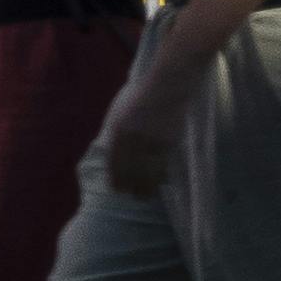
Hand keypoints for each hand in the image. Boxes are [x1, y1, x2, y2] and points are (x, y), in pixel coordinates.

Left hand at [105, 66, 194, 200]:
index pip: (114, 160)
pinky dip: (160, 176)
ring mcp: (151, 140)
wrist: (168, 84)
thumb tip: (112, 146)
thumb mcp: (122, 108)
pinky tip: (160, 183)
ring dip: (145, 186)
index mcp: (119, 128)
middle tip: (130, 196)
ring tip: (144, 197)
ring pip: (146, 171)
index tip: (117, 188)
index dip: (116, 177)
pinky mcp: (167, 141)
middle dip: (129, 185)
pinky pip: (161, 164)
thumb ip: (117, 127)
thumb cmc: (144, 93)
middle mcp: (133, 137)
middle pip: (129, 169)